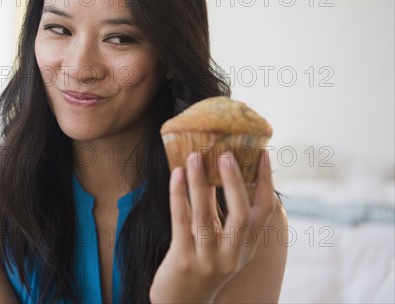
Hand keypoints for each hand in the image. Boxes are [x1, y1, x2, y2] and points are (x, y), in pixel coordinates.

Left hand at [150, 150, 275, 302]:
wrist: (182, 302)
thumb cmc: (202, 264)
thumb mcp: (224, 244)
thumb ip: (225, 215)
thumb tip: (221, 171)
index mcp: (247, 248)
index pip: (265, 212)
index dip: (266, 182)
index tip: (263, 155)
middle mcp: (233, 255)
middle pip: (241, 216)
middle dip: (234, 183)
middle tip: (226, 155)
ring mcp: (208, 260)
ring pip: (206, 216)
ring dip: (200, 183)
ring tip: (194, 157)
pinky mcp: (183, 260)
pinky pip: (181, 221)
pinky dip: (178, 195)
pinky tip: (176, 175)